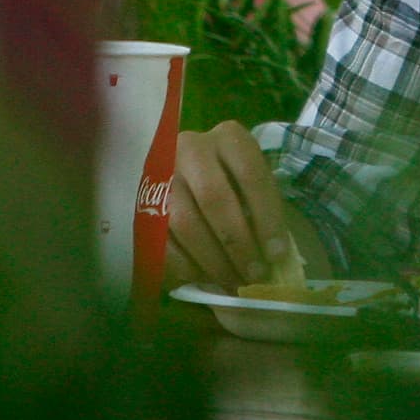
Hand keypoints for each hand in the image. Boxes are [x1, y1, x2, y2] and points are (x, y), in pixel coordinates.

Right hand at [165, 120, 327, 288]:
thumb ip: (260, 205)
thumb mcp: (250, 177)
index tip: (277, 253)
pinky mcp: (142, 203)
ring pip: (185, 222)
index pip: (251, 176)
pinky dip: (185, 265)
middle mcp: (192, 148)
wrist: (183, 165)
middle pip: (214, 198)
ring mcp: (163, 174)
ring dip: (212, 259)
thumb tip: (272, 254)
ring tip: (233, 282)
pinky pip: (161, 241)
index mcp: (229, 137)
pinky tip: (204, 277)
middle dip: (237, 242)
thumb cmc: (231, 175)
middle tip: (255, 274)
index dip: (266, 217)